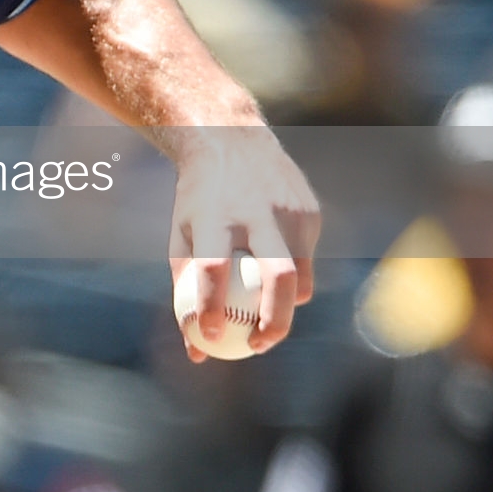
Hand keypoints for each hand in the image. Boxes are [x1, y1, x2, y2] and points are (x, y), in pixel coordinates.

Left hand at [169, 128, 319, 360]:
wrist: (229, 139)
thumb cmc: (198, 200)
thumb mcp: (182, 234)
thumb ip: (186, 291)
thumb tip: (198, 352)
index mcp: (215, 215)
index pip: (214, 268)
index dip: (212, 308)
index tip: (210, 339)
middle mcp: (256, 211)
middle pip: (277, 277)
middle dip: (273, 322)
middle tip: (256, 346)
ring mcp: (290, 210)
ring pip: (299, 276)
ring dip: (283, 307)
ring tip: (261, 319)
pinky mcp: (310, 212)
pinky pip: (303, 261)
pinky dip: (288, 274)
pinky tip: (270, 257)